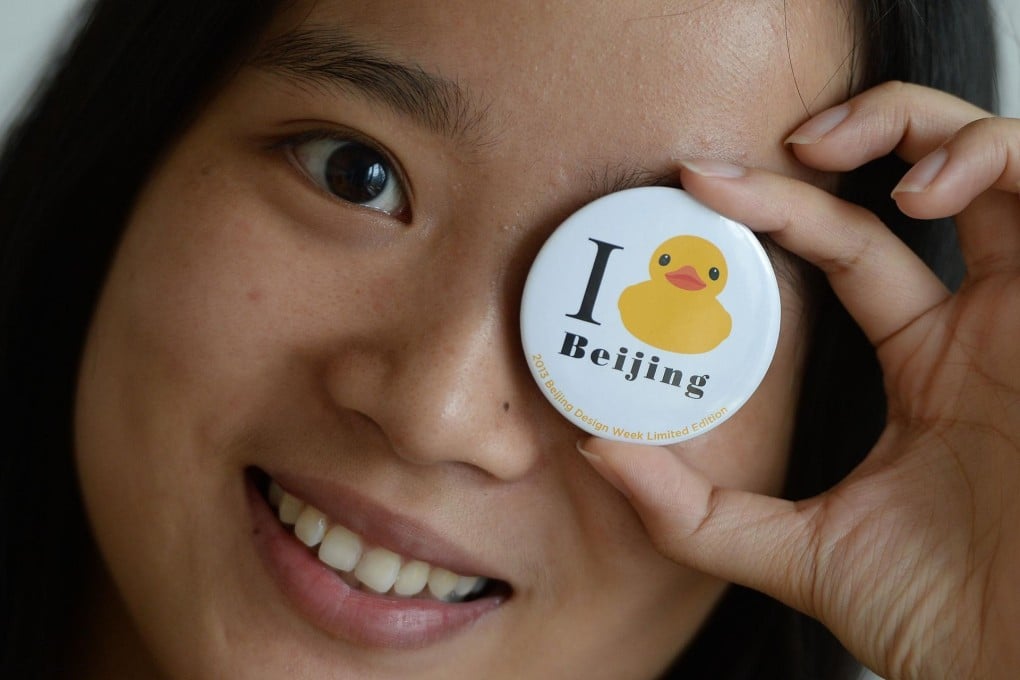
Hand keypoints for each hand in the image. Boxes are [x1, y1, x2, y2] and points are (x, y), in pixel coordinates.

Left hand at [579, 82, 1019, 678]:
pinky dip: (996, 164)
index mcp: (925, 360)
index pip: (848, 246)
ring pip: (1001, 165)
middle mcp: (984, 324)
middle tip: (777, 143)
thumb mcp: (793, 549)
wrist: (1014, 664)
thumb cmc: (936, 616)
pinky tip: (926, 194)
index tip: (695, 184)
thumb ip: (693, 509)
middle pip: (930, 178)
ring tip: (836, 157)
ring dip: (924, 128)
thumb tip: (596, 453)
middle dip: (862, 129)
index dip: (777, 207)